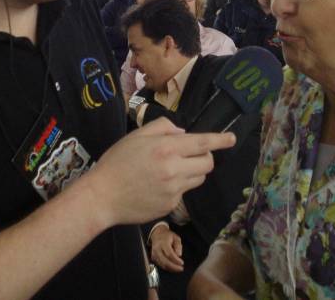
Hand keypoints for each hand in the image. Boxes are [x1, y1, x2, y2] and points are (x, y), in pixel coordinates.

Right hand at [86, 117, 235, 227]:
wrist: (102, 196)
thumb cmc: (117, 162)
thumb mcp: (136, 135)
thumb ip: (163, 128)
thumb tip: (183, 133)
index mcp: (166, 148)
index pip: (202, 143)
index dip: (220, 140)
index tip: (232, 139)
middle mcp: (174, 169)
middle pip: (207, 163)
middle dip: (204, 157)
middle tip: (189, 156)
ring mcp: (174, 190)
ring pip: (198, 179)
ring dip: (192, 172)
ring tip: (169, 171)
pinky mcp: (170, 206)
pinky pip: (183, 193)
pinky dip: (177, 187)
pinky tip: (157, 187)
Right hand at [150, 225, 183, 271]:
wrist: (157, 234)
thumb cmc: (167, 236)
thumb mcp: (176, 237)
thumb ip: (178, 245)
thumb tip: (179, 255)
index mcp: (163, 243)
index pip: (169, 254)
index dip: (176, 260)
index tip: (182, 263)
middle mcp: (157, 249)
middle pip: (165, 261)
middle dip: (174, 267)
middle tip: (181, 268)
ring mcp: (154, 254)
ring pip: (162, 265)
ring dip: (171, 268)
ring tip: (178, 269)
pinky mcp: (153, 258)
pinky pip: (160, 265)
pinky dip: (167, 268)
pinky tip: (173, 268)